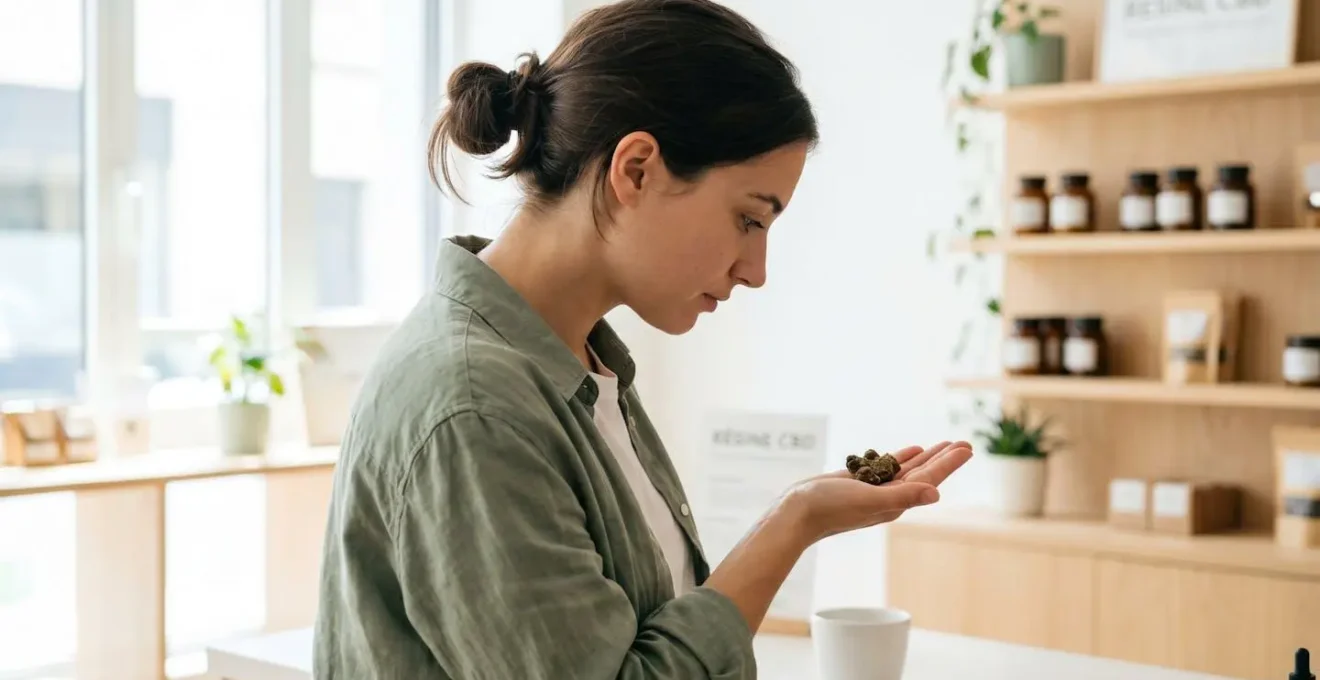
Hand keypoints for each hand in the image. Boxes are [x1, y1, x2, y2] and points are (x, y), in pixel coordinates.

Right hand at [784, 441, 972, 542]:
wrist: (797, 513)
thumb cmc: (829, 508)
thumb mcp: (868, 500)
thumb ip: (902, 496)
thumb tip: (936, 494)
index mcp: (895, 502)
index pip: (929, 480)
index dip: (949, 463)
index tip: (967, 448)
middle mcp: (889, 497)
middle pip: (924, 474)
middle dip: (944, 458)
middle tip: (965, 442)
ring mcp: (875, 490)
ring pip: (908, 470)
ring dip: (927, 456)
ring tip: (946, 444)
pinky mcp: (860, 483)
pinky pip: (888, 467)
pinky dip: (903, 457)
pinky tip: (912, 449)